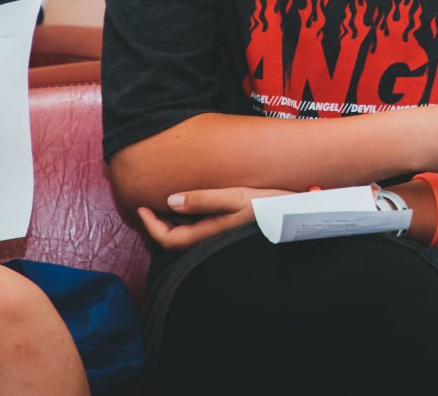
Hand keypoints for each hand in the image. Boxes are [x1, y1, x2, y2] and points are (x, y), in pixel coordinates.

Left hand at [136, 187, 290, 250]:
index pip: (167, 239)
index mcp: (209, 234)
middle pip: (175, 240)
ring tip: (168, 203)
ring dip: (174, 222)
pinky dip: (189, 220)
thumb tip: (170, 201)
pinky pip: (200, 230)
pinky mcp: (230, 232)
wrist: (296, 217)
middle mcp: (212, 240)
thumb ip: (203, 199)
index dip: (150, 225)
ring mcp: (221, 237)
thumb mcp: (235, 197)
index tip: (141, 207)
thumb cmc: (268, 206)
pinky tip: (194, 205)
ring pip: (187, 236)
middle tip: (149, 204)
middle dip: (158, 225)